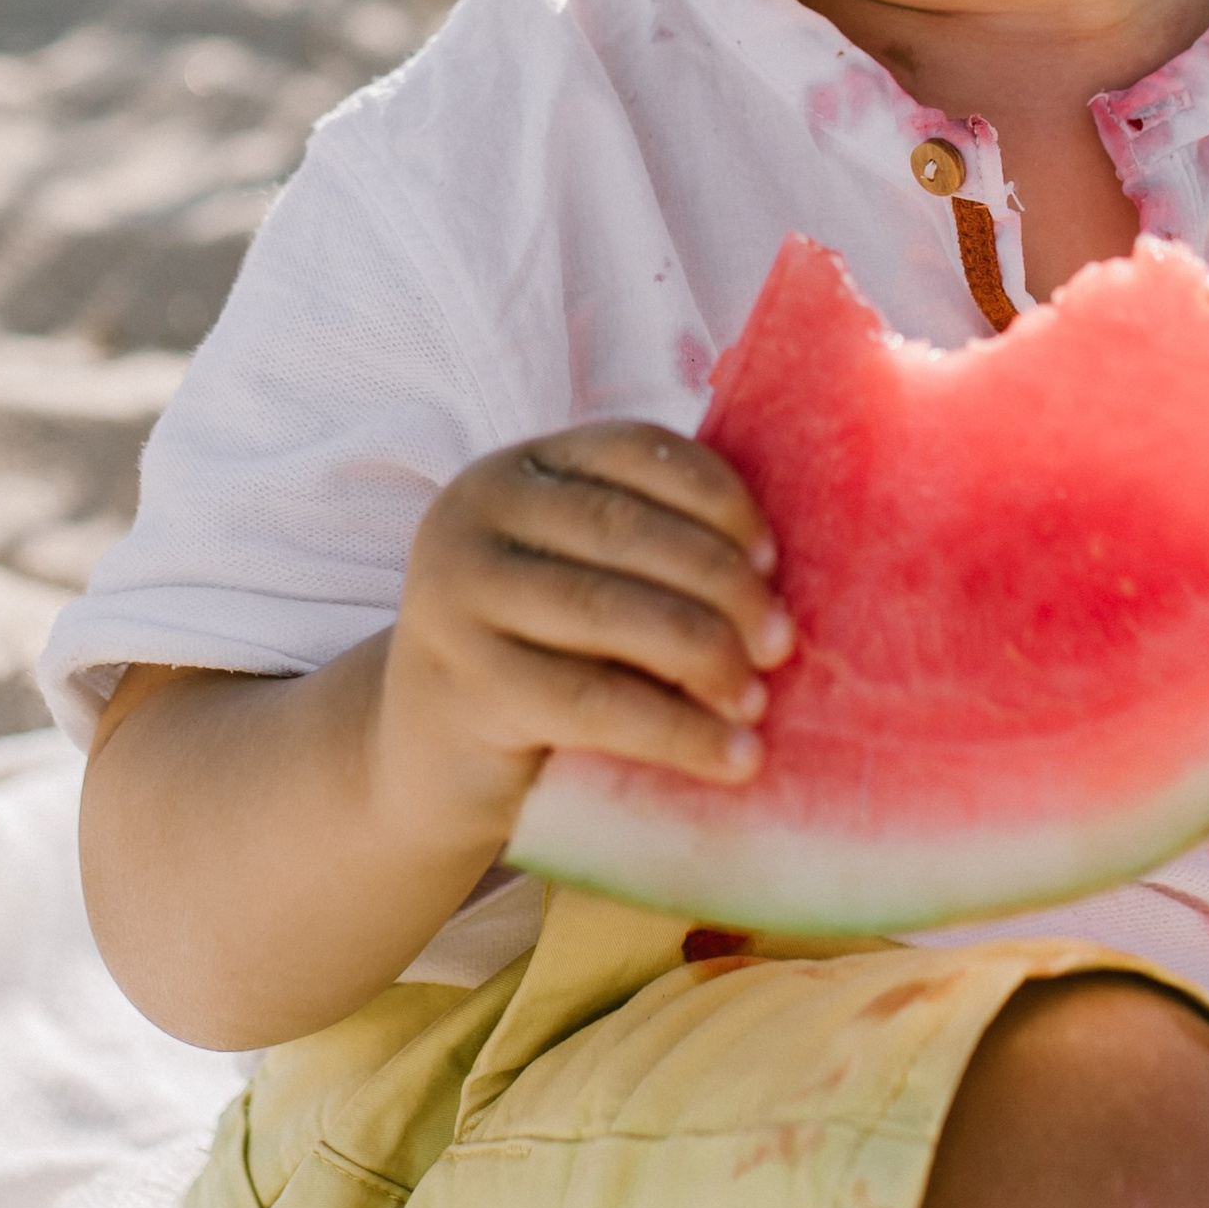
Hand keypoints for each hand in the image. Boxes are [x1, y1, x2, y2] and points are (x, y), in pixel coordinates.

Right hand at [373, 422, 790, 849]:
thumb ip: (648, 548)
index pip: (632, 450)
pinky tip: (732, 757)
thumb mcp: (577, 576)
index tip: (772, 558)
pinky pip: (594, 703)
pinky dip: (677, 731)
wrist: (426, 757)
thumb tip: (783, 565)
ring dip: (706, 657)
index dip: (715, 496)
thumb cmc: (537, 653)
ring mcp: (455, 598)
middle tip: (782, 641)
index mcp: (516, 469)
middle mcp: (471, 514)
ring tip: (758, 700)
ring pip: (610, 614)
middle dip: (720, 585)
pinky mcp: (465, 686)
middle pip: (624, 532)